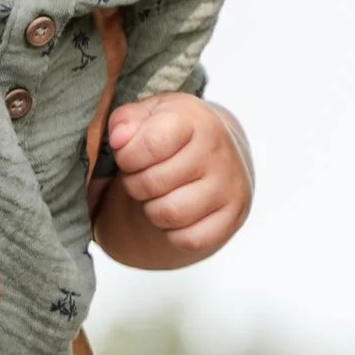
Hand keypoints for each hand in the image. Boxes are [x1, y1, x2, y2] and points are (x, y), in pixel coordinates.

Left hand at [104, 93, 255, 256]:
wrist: (219, 152)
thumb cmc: (175, 134)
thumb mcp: (148, 115)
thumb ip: (125, 121)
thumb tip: (119, 140)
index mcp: (197, 120)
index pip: (151, 143)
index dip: (127, 156)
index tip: (129, 155)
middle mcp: (219, 151)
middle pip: (153, 183)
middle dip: (135, 184)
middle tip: (143, 176)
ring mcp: (232, 185)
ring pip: (171, 214)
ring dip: (153, 210)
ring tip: (159, 194)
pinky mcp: (235, 216)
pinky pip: (191, 239)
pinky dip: (175, 233)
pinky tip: (178, 213)